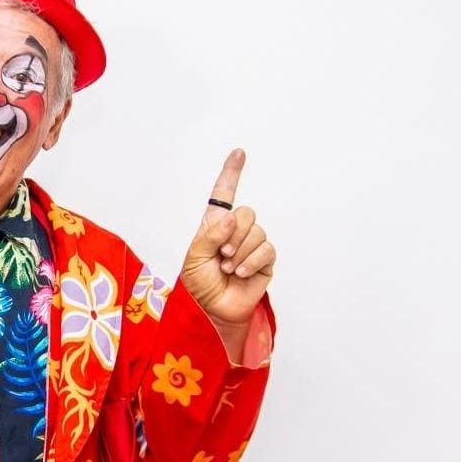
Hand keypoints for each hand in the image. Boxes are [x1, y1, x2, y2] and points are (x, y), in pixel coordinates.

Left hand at [180, 149, 275, 325]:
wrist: (212, 309)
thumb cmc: (200, 283)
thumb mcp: (194, 257)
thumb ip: (210, 235)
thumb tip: (231, 218)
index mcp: (215, 225)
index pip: (224, 194)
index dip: (231, 173)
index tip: (239, 153)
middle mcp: (236, 231)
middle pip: (246, 212)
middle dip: (233, 235)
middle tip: (221, 255)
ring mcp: (252, 245)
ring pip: (257, 231)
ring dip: (239, 253)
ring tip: (227, 268)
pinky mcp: (265, 261)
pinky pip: (266, 250)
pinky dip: (250, 262)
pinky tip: (238, 273)